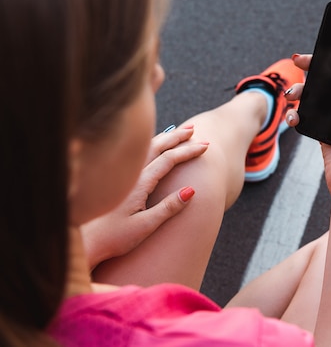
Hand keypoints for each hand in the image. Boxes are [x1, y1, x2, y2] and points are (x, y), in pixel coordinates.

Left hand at [81, 126, 208, 269]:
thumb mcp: (145, 226)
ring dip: (163, 138)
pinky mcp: (116, 181)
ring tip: (178, 132)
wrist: (82, 243)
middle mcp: (129, 175)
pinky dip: (150, 146)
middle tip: (194, 129)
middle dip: (177, 137)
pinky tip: (154, 146)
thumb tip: (191, 190)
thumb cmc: (113, 238)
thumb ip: (168, 208)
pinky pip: (136, 155)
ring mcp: (121, 177)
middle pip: (156, 147)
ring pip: (144, 148)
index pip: (168, 160)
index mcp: (139, 184)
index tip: (205, 146)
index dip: (188, 151)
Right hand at [286, 54, 330, 194]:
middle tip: (297, 64)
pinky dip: (295, 114)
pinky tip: (293, 117)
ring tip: (292, 95)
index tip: (316, 53)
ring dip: (298, 92)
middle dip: (309, 72)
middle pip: (325, 82)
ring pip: (311, 97)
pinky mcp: (319, 130)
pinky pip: (304, 116)